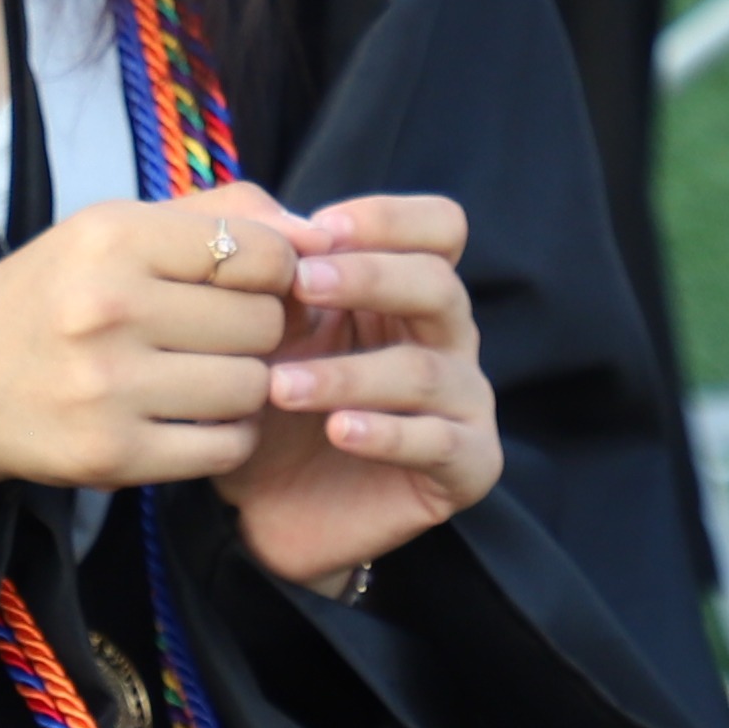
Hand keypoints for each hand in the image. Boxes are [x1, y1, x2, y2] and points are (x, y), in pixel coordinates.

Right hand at [0, 185, 309, 543]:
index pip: (261, 251)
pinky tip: (193, 417)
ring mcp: (108, 386)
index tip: (251, 283)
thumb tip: (317, 232)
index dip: (277, 271)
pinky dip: (226, 435)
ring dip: (245, 385)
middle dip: (258, 330)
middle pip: (263, 323)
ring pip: (252, 387)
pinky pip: (226, 446)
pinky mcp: (112, 455)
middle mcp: (108, 306)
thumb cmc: (55, 295)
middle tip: (221, 334)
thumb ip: (219, 215)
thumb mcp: (116, 229)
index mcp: (113, 236)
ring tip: (205, 374)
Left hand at [221, 190, 502, 591]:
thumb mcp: (260, 329)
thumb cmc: (270, 404)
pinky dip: (387, 433)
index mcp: (408, 291)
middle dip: (368, 277)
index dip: (389, 219)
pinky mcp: (468, 467)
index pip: (439, 228)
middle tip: (300, 284)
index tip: (319, 227)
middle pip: (438, 284)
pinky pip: (439, 442)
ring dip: (348, 373)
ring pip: (424, 370)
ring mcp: (463, 402)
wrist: (267, 509)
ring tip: (280, 387)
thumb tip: (291, 225)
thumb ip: (271, 270)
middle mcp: (448, 338)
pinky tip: (339, 432)